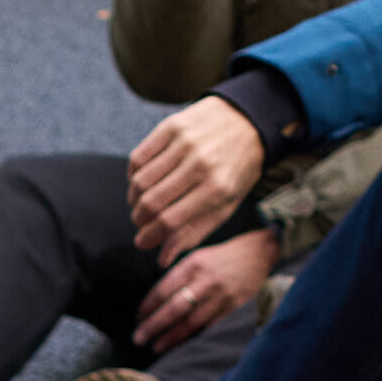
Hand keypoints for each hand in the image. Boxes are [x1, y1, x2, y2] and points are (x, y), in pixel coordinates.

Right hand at [122, 93, 272, 254]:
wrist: (248, 121)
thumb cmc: (237, 169)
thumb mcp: (227, 204)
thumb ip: (194, 232)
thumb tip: (163, 259)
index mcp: (217, 189)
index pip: (170, 220)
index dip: (150, 236)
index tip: (141, 243)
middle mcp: (200, 165)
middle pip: (152, 201)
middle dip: (139, 219)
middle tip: (140, 223)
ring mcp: (184, 143)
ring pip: (141, 180)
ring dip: (133, 198)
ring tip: (138, 204)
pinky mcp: (171, 126)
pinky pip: (139, 156)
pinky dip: (133, 175)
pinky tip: (139, 181)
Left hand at [136, 230, 279, 349]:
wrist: (259, 254)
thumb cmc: (223, 257)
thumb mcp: (198, 256)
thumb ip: (179, 274)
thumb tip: (157, 299)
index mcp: (193, 265)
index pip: (164, 289)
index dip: (149, 305)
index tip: (138, 317)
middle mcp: (206, 281)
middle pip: (175, 308)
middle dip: (154, 325)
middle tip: (138, 338)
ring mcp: (221, 296)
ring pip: (192, 321)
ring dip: (172, 336)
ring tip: (156, 346)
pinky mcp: (234, 308)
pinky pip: (210, 326)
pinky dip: (195, 337)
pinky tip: (182, 345)